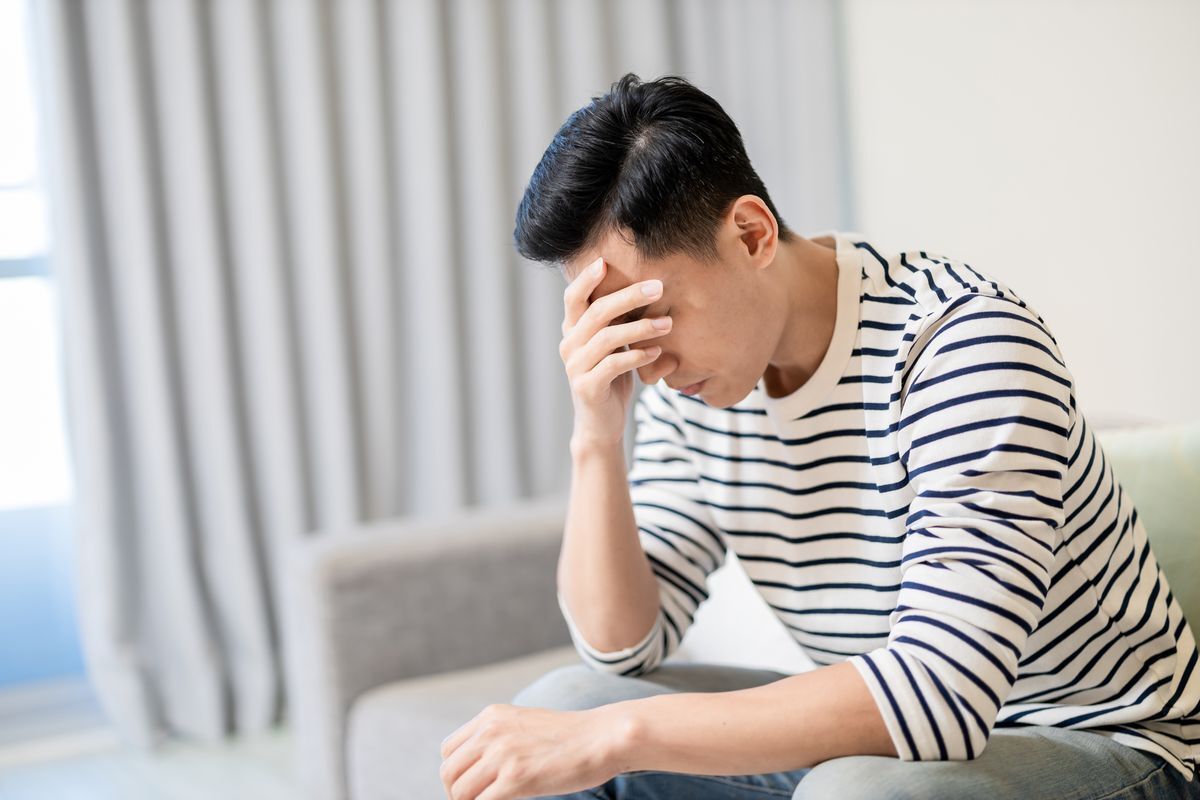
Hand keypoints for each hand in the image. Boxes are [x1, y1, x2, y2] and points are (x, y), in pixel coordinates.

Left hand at [439, 703, 625, 799]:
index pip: (449, 750)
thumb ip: (500, 737)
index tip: (471, 788)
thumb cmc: (571, 736)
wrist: (602, 737)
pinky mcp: (516, 778)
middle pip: (449, 772)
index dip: (456, 774)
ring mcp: (502, 754)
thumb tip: (481, 766)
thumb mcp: (525, 723)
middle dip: (456, 793)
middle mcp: (491, 731)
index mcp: (491, 716)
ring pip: (459, 791)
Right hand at [559, 257, 676, 448]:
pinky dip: (638, 356)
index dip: (586, 278)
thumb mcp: (612, 346)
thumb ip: (617, 321)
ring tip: (667, 323)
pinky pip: (613, 365)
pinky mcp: (587, 387)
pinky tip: (658, 351)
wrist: (600, 425)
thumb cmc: (611, 379)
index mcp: (573, 331)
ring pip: (607, 337)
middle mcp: (569, 345)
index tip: (606, 261)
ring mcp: (575, 367)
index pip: (573, 297)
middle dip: (628, 296)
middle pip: (596, 312)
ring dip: (641, 327)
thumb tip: (647, 286)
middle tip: (658, 287)